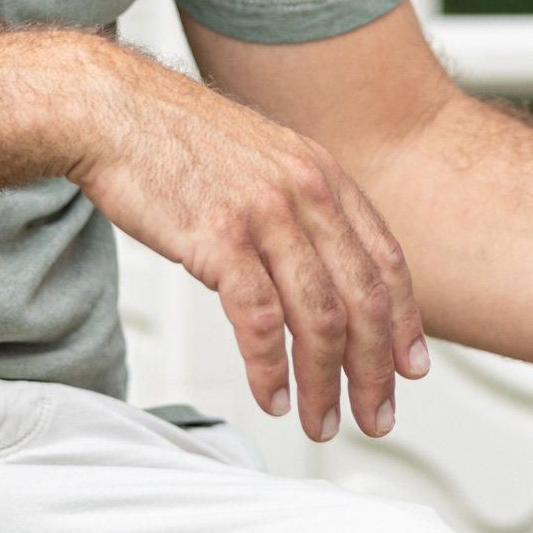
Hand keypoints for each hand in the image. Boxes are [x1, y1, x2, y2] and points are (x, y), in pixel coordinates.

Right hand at [64, 37, 426, 440]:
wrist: (119, 111)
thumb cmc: (185, 142)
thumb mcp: (270, 161)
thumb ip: (304, 207)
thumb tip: (326, 264)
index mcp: (328, 177)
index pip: (387, 260)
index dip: (406, 320)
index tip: (413, 366)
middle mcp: (309, 194)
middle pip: (364, 297)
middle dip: (377, 367)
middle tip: (377, 414)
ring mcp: (267, 216)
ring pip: (319, 317)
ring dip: (325, 382)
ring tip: (323, 421)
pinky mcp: (219, 239)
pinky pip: (258, 319)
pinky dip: (269, 368)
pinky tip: (272, 396)